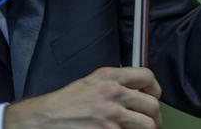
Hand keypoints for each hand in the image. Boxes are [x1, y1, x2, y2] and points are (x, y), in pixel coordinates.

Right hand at [3, 66, 161, 127]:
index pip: (147, 76)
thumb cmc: (66, 102)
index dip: (154, 88)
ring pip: (148, 125)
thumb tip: (135, 88)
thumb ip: (114, 81)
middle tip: (151, 120)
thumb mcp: (91, 81)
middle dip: (154, 115)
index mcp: (109, 77)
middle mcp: (113, 94)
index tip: (153, 96)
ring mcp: (112, 117)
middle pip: (152, 105)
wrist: (46, 118)